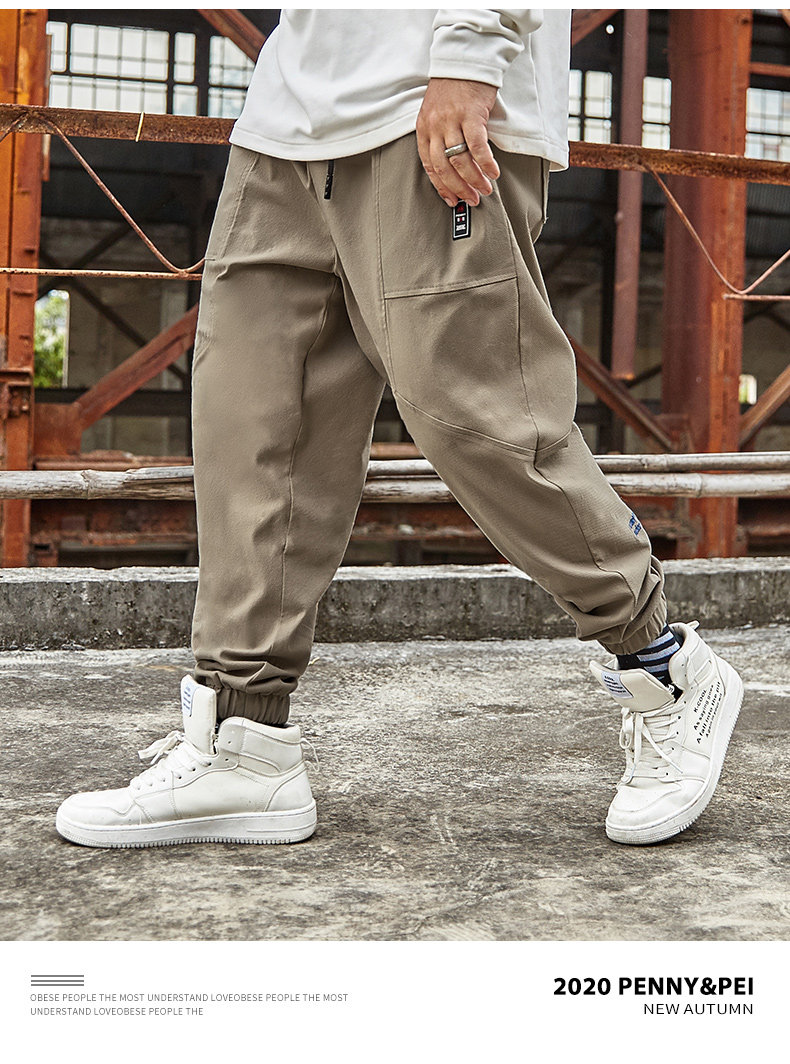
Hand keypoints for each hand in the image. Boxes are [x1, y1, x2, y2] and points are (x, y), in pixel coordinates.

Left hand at [416, 77, 499, 206]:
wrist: (465, 59)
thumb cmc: (453, 89)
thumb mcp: (437, 114)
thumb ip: (439, 138)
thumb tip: (452, 168)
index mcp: (424, 129)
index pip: (430, 167)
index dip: (442, 187)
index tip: (453, 200)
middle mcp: (435, 127)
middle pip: (445, 168)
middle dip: (459, 189)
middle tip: (472, 199)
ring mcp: (452, 121)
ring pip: (460, 161)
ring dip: (474, 180)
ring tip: (485, 189)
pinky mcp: (470, 115)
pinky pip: (477, 147)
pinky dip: (486, 163)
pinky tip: (493, 173)